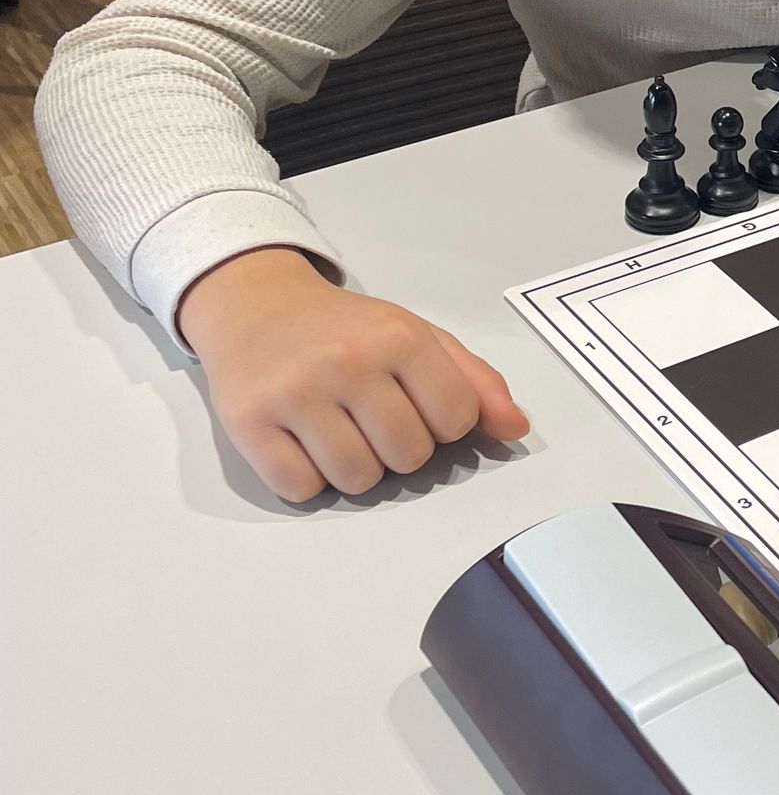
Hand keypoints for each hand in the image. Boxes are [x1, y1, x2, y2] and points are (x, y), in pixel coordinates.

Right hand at [177, 246, 528, 500]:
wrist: (255, 305)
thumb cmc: (345, 328)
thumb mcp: (415, 336)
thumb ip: (473, 381)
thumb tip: (516, 428)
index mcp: (399, 337)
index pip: (456, 421)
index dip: (442, 423)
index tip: (415, 403)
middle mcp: (347, 362)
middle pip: (409, 457)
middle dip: (398, 448)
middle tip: (370, 416)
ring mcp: (294, 394)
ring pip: (357, 480)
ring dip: (354, 467)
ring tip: (337, 429)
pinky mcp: (247, 423)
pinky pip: (300, 489)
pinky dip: (307, 478)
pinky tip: (300, 441)